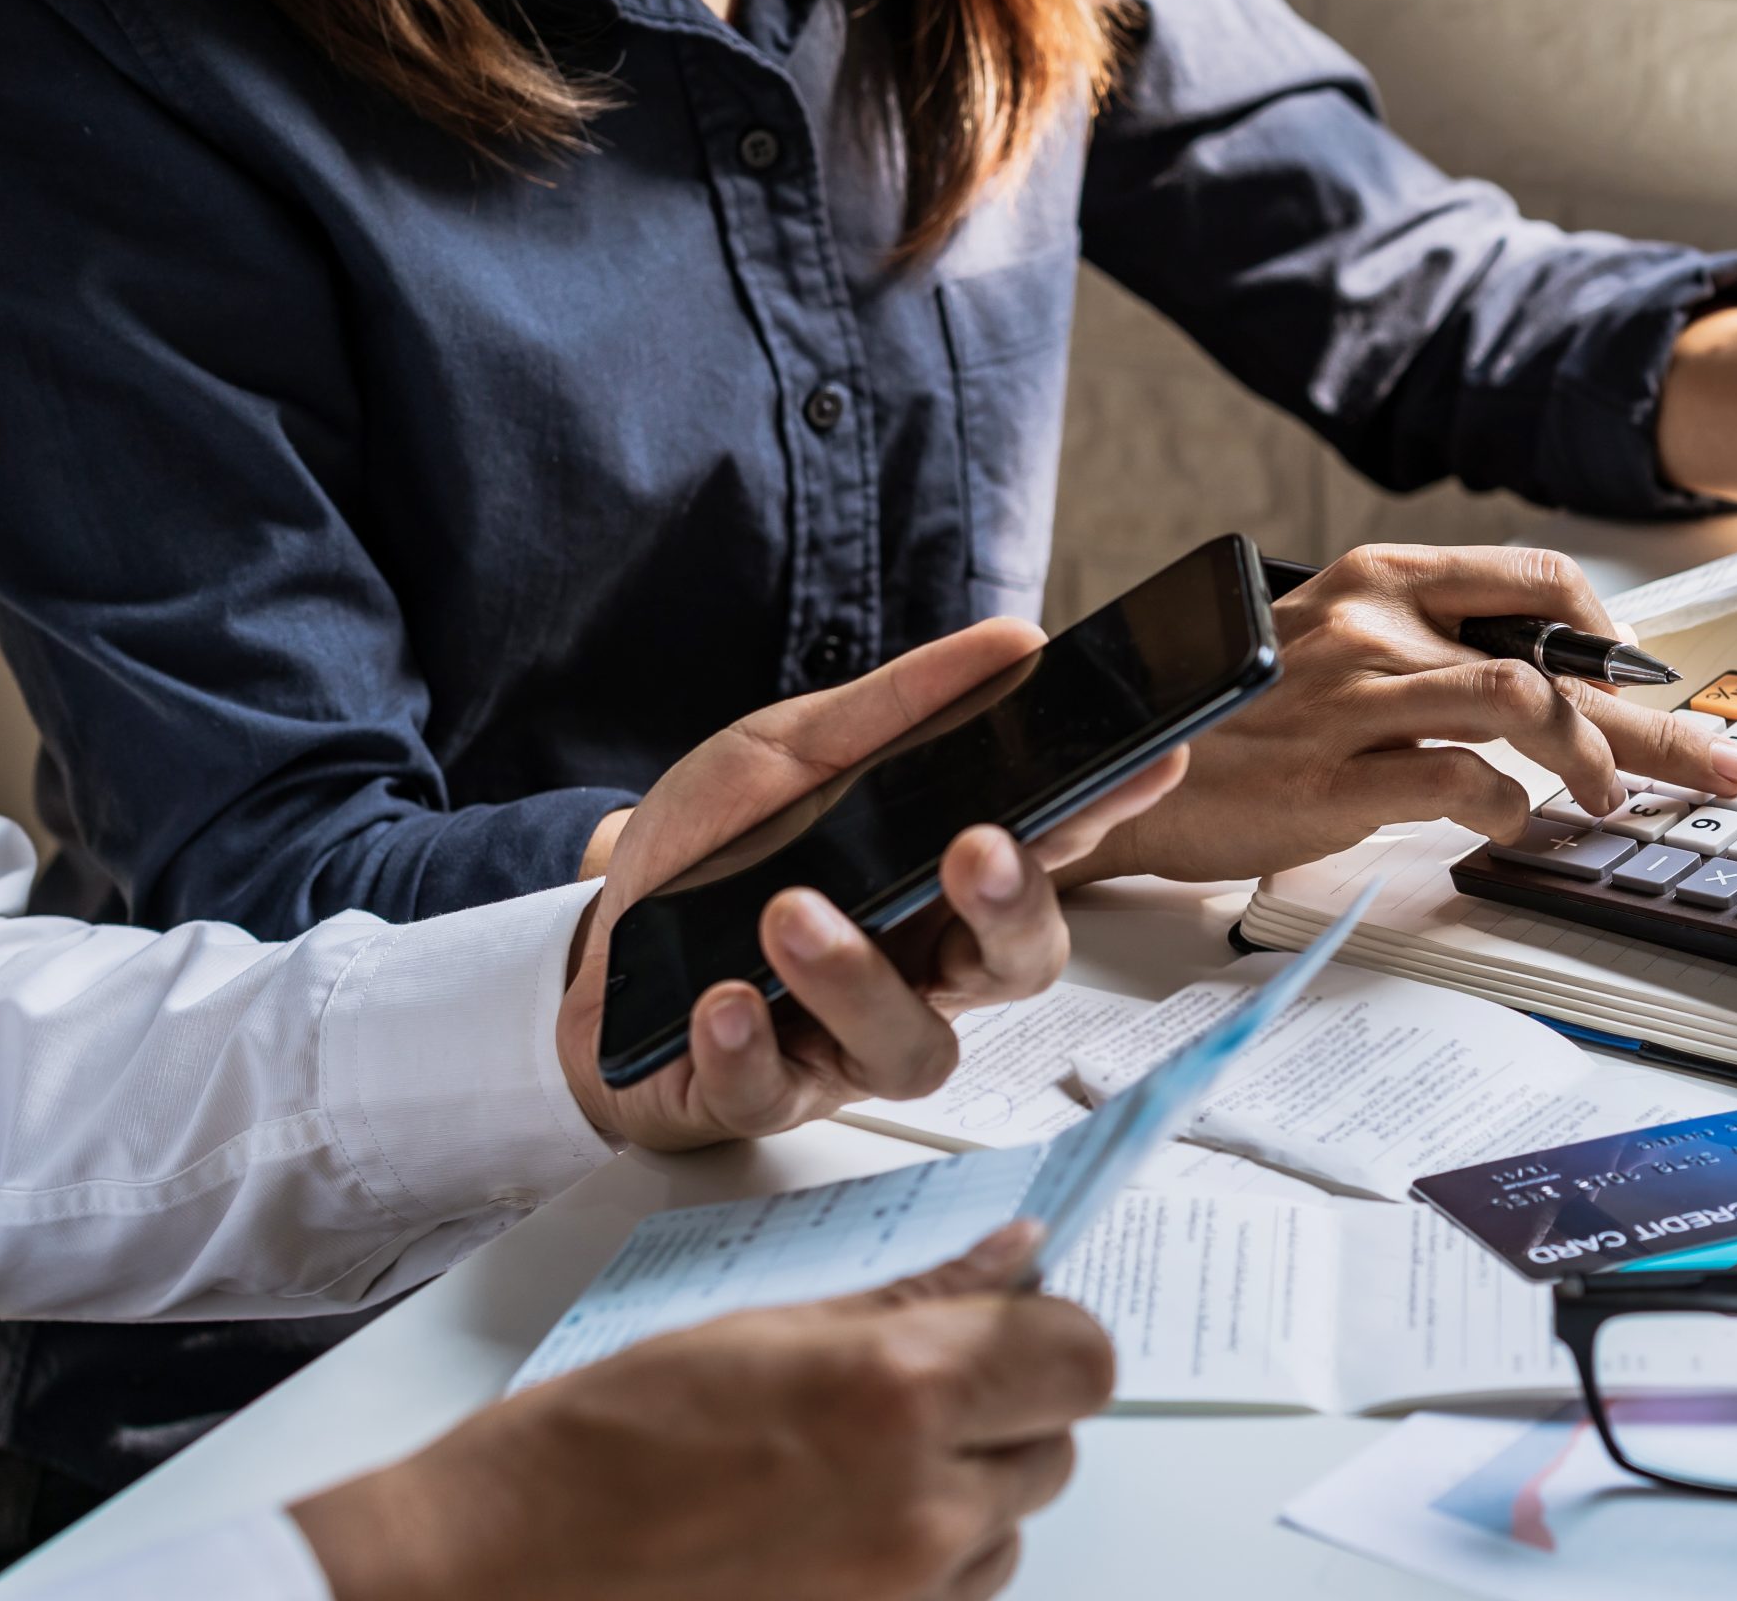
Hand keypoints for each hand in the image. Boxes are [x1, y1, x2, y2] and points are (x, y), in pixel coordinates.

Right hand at [291, 1221, 1110, 1600]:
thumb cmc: (605, 1447)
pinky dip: (926, 1562)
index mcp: (899, 1394)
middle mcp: (922, 1507)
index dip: (1050, 1334)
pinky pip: (958, 1594)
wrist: (504, 1575)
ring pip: (1010, 1527)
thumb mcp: (764, 1329)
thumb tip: (1014, 1260)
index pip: (1081, 1357)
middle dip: (1004, 1408)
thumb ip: (913, 1299)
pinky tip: (835, 1531)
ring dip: (965, 1493)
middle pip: (1055, 1444)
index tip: (1013, 1322)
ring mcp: (905, 1597)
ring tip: (849, 1467)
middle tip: (912, 1390)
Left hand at [556, 618, 1185, 1150]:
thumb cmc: (712, 853)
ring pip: (910, 1047)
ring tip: (788, 915)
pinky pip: (775, 1091)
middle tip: (975, 849)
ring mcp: (849, 1043)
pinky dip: (750, 1046)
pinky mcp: (764, 1096)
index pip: (1050, 844)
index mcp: (943, 882)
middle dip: (1010, 908)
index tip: (1149, 759)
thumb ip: (897, 706)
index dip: (1108, 810)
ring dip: (857, 980)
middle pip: (1014, 965)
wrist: (586, 946)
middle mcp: (922, 970)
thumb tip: (1012, 641)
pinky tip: (724, 1001)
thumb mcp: (790, 753)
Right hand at [1065, 545, 1736, 884]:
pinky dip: (1506, 810)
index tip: (1646, 690)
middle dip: (1653, 721)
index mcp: (1379, 579)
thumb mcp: (1327, 647)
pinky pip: (1457, 783)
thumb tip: (1537, 685)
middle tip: (1718, 768)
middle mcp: (1371, 624)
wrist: (1120, 768)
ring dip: (1592, 759)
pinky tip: (1511, 829)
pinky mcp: (1329, 779)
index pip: (1537, 580)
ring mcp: (1351, 699)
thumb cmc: (1233, 720)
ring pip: (1520, 701)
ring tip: (1607, 804)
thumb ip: (1421, 650)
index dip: (1613, 640)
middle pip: (1554, 653)